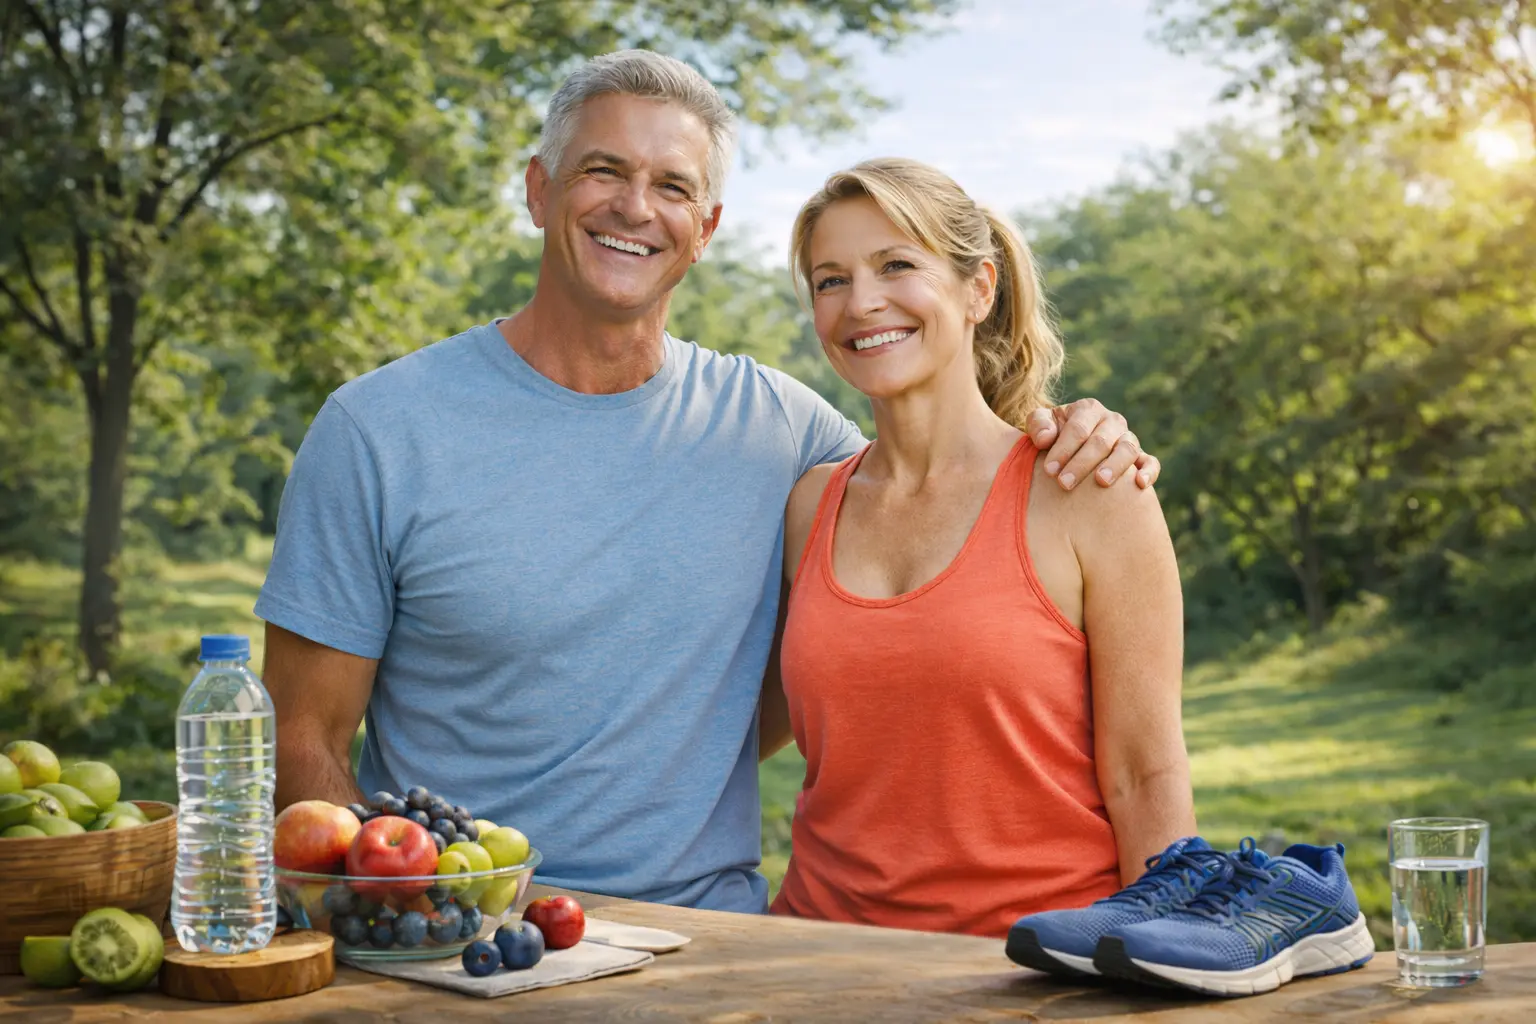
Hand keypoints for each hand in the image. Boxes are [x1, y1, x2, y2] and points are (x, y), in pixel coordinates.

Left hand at [1024, 398, 1159, 490]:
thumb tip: (1045, 439)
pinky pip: (1150, 461)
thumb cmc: (1053, 436)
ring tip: (1101, 482)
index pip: (1077, 428)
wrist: (1070, 449)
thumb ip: (1038, 425)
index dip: (1063, 449)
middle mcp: (1111, 421)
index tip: (1049, 470)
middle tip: (1064, 484)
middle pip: (1100, 441)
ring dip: (1115, 465)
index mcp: (1088, 409)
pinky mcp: (1141, 456)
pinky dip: (1149, 471)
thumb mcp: (1041, 424)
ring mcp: (1128, 438)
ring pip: (1127, 449)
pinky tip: (1140, 484)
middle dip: (1081, 463)